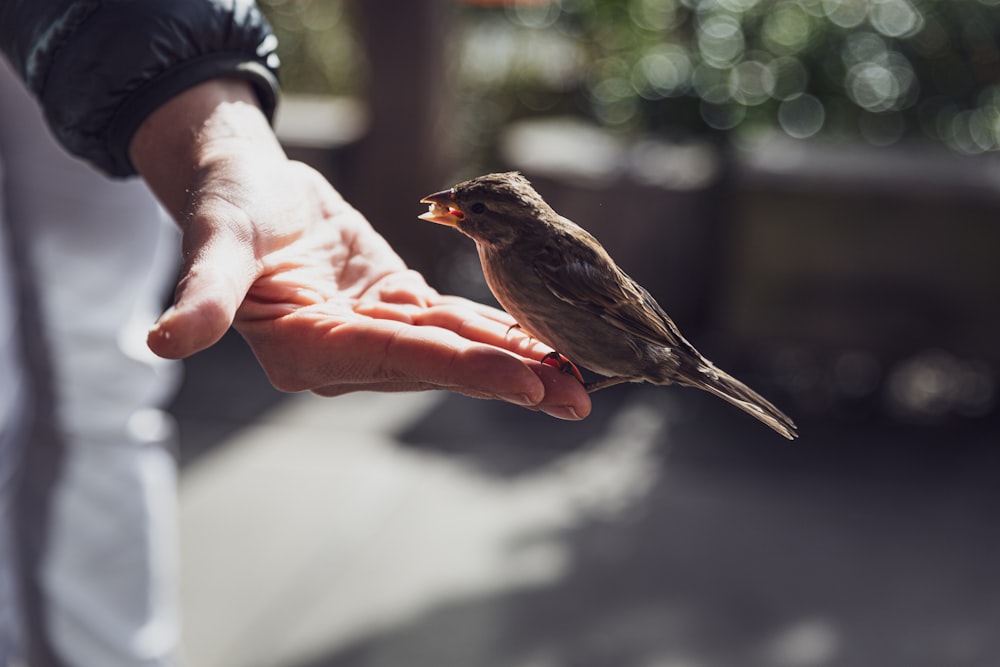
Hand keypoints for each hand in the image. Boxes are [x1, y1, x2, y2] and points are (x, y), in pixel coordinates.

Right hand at [129, 81, 590, 418]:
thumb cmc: (229, 206)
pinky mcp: (395, 309)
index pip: (397, 358)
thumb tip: (160, 344)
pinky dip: (500, 332)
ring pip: (456, 350)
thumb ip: (202, 293)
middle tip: (579, 395)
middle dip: (510, 379)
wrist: (247, 184)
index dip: (462, 367)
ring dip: (518, 363)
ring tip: (580, 379)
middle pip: (439, 366)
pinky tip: (545, 344)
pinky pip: (454, 324)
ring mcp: (376, 334)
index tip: (526, 379)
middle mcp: (346, 354)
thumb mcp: (216, 241)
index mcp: (306, 349)